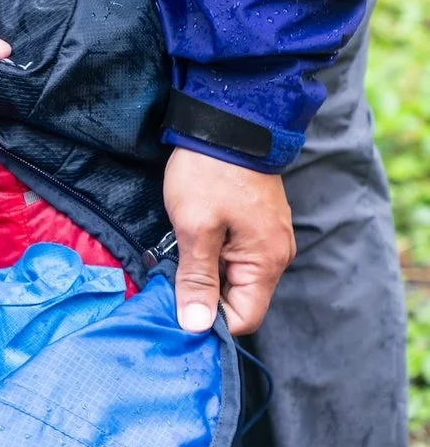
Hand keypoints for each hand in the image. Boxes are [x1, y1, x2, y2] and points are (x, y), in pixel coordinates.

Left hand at [163, 147, 295, 335]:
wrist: (227, 119)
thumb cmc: (209, 173)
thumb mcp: (195, 228)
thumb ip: (197, 280)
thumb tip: (196, 326)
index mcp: (266, 261)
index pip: (243, 319)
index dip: (210, 323)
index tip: (177, 313)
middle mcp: (276, 256)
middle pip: (240, 302)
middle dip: (204, 301)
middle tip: (169, 287)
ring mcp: (269, 240)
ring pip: (234, 280)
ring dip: (205, 279)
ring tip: (176, 264)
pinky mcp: (257, 226)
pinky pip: (235, 259)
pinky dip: (211, 260)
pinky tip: (189, 247)